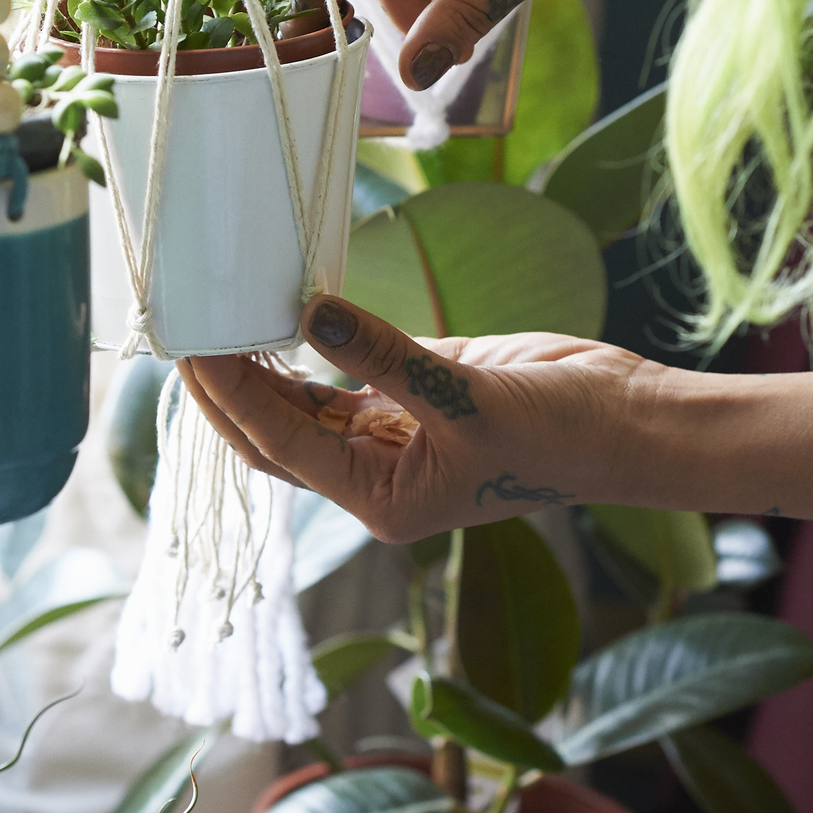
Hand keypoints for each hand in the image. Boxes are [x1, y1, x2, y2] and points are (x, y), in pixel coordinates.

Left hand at [178, 295, 665, 541]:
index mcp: (379, 500)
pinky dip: (306, 346)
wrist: (628, 422)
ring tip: (215, 314)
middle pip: (271, 435)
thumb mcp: (467, 393)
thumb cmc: (561, 433)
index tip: (195, 348)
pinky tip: (274, 313)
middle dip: (225, 390)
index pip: (279, 445)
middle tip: (183, 329)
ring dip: (258, 367)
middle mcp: (373, 474)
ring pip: (300, 404)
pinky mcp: (410, 395)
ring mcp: (389, 434)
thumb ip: (384, 355)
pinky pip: (340, 372)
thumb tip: (310, 312)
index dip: (233, 396)